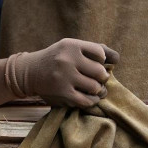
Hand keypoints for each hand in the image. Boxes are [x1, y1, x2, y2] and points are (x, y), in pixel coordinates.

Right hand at [5, 38, 119, 107]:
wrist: (30, 72)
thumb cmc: (56, 59)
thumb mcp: (70, 47)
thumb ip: (92, 49)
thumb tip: (116, 58)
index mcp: (71, 46)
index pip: (100, 53)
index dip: (103, 61)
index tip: (97, 64)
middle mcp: (67, 60)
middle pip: (100, 72)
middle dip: (102, 77)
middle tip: (98, 79)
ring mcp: (65, 78)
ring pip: (95, 87)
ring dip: (99, 90)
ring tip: (96, 89)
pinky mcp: (63, 94)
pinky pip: (86, 101)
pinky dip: (92, 100)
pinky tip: (90, 97)